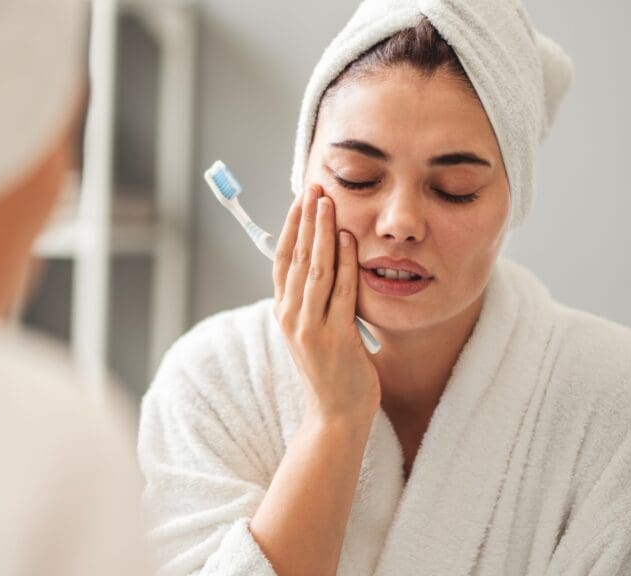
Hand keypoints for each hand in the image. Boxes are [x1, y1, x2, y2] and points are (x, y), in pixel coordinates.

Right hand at [274, 185, 380, 423]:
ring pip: (315, 268)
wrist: (337, 414)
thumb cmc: (332, 371)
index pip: (282, 259)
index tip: (302, 197)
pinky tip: (348, 238)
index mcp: (284, 312)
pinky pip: (340, 292)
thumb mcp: (315, 330)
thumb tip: (324, 261)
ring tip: (328, 202)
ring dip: (322, 232)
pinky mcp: (333, 338)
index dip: (291, 226)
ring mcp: (310, 328)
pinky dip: (344, 262)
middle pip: (297, 257)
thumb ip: (315, 299)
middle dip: (306, 218)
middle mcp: (290, 316)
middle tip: (315, 186)